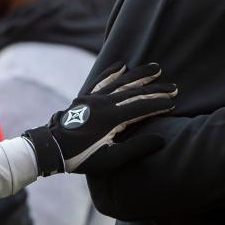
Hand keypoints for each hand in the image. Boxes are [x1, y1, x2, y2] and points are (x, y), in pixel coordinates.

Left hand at [24, 63, 176, 175]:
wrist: (50, 148)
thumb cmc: (81, 158)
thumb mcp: (110, 159)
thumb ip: (136, 148)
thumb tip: (161, 139)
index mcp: (112, 117)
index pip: (142, 106)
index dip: (159, 104)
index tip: (174, 102)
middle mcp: (104, 102)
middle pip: (135, 92)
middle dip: (156, 89)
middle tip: (174, 86)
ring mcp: (94, 97)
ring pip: (121, 82)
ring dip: (140, 75)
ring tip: (155, 68)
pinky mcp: (85, 97)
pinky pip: (101, 80)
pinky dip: (112, 72)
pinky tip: (122, 65)